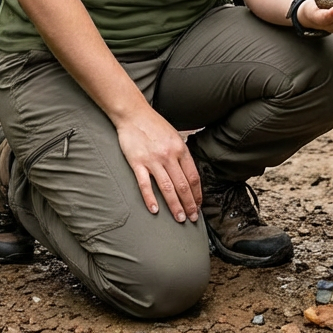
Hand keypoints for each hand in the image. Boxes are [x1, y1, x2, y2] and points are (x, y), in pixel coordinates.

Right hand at [114, 105, 201, 222]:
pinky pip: (145, 185)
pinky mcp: (137, 162)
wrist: (133, 114)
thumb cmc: (154, 125)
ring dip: (175, 206)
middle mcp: (169, 155)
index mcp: (180, 149)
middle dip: (189, 204)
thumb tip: (188, 172)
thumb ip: (181, 154)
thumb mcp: (174, 136)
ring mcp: (153, 160)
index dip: (197, 193)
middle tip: (192, 218)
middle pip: (182, 185)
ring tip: (179, 218)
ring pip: (167, 188)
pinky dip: (150, 199)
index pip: (193, 176)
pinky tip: (155, 210)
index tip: (198, 205)